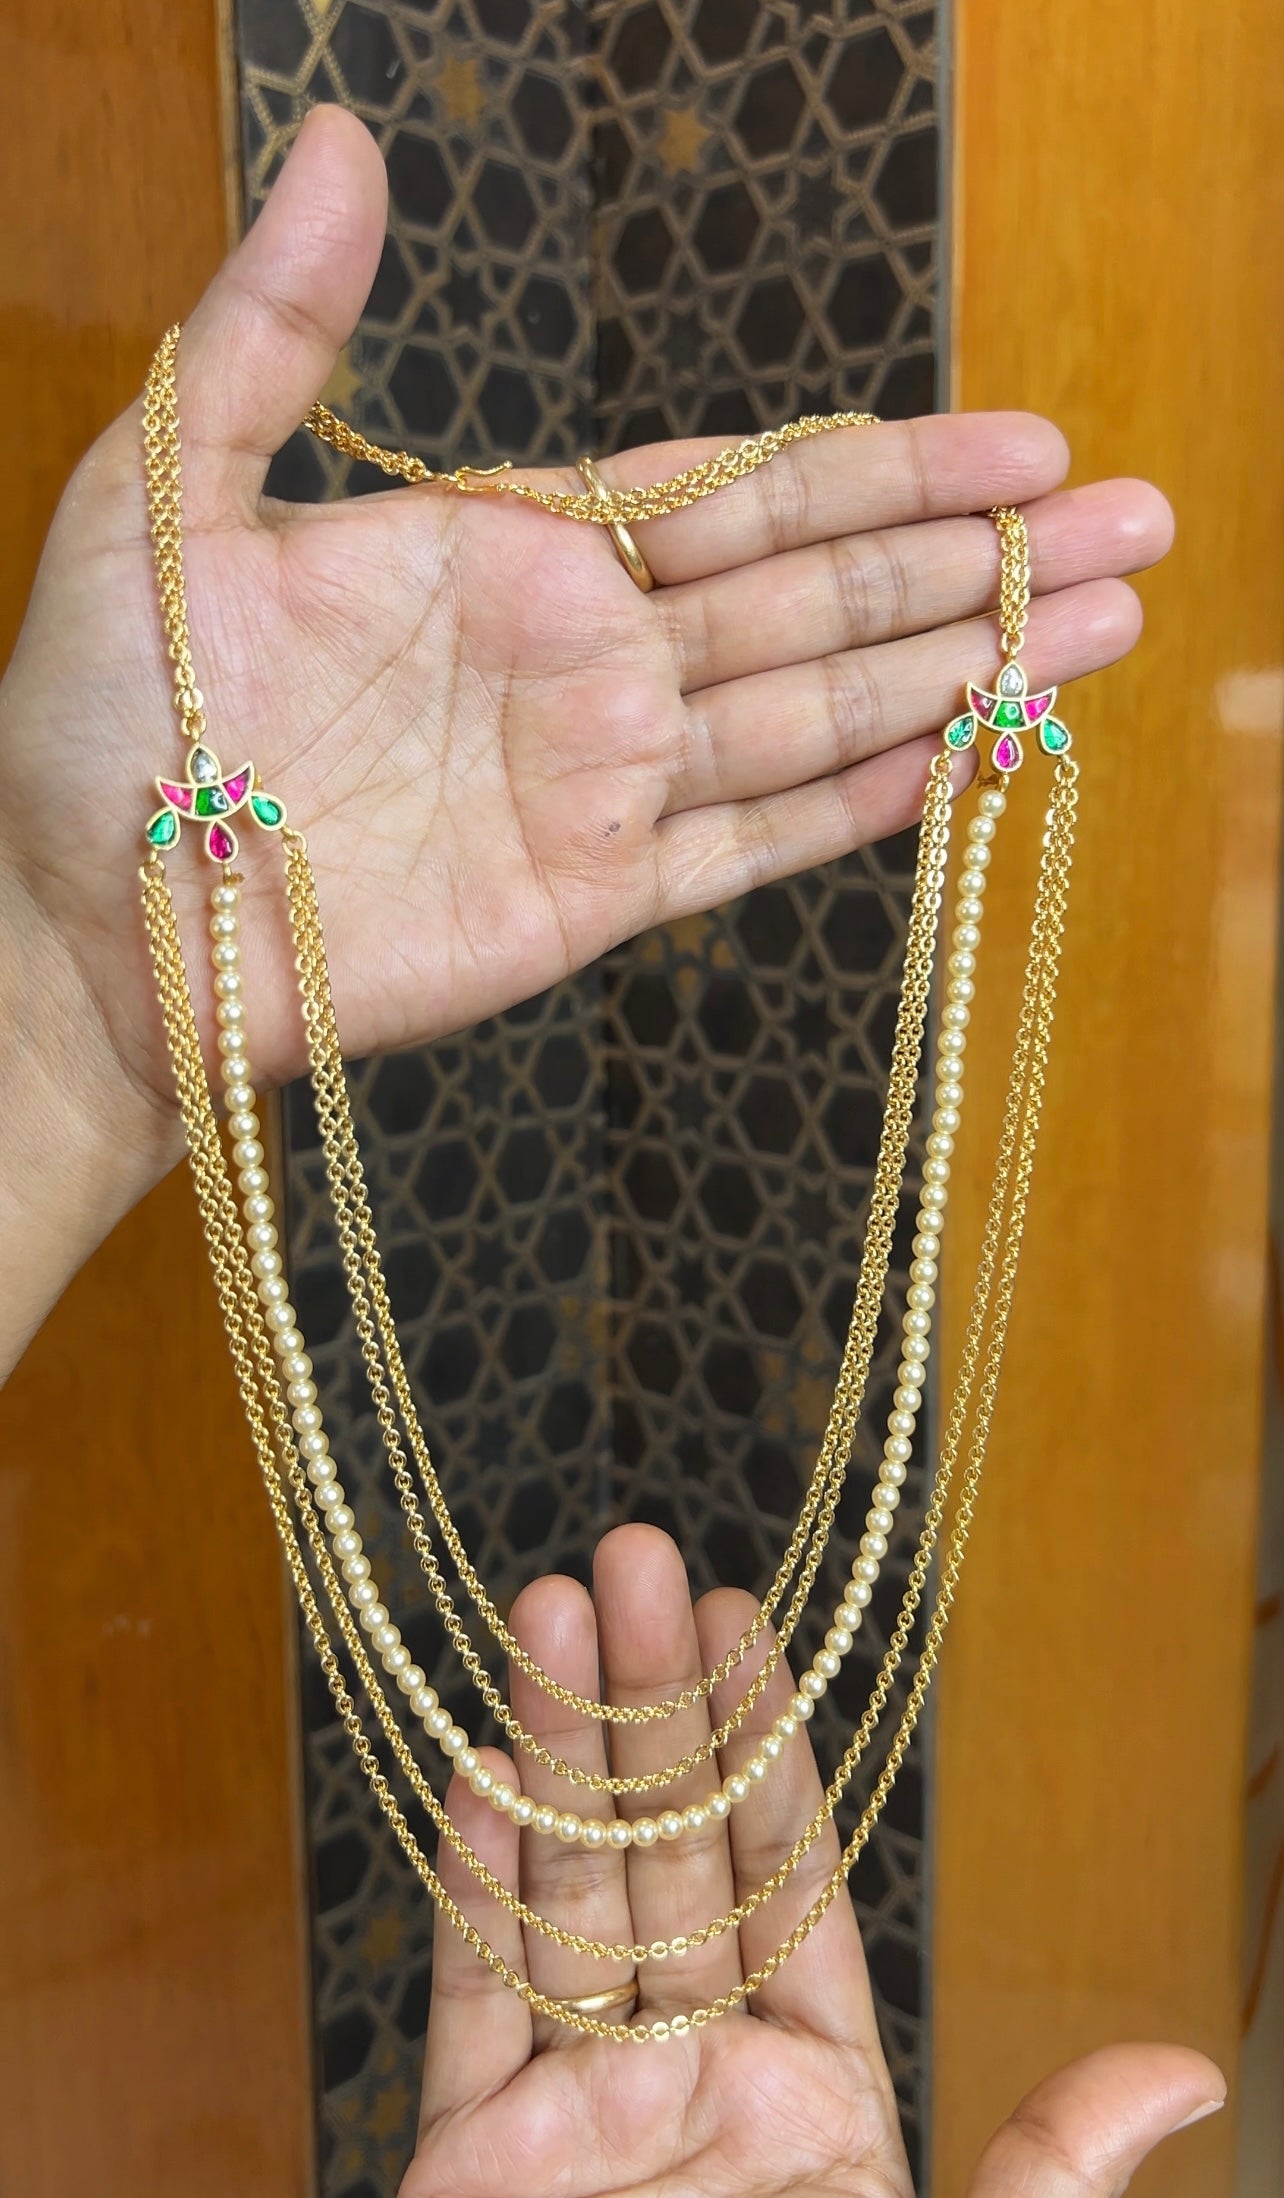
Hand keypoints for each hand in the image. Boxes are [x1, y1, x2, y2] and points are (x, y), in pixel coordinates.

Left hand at [0, 108, 1168, 1230]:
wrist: (85, 921)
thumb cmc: (105, 707)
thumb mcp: (168, 484)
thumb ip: (277, 328)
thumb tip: (350, 139)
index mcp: (508, 553)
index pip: (734, 492)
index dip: (880, 464)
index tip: (1015, 438)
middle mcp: (582, 664)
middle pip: (818, 594)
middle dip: (975, 557)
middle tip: (1136, 518)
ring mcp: (596, 786)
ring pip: (817, 712)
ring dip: (962, 670)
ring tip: (1106, 625)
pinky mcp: (587, 902)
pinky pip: (750, 845)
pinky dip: (861, 807)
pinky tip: (967, 758)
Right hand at [406, 1525, 1220, 2196]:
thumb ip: (1044, 2164)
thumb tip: (1186, 2069)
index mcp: (810, 2086)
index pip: (781, 1874)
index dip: (759, 1742)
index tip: (739, 1615)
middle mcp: (690, 2071)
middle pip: (665, 1850)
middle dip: (645, 1701)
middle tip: (628, 1556)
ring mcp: (579, 2107)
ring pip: (566, 1893)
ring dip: (551, 1748)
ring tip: (546, 1606)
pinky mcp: (477, 2163)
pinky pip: (474, 2005)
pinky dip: (468, 1889)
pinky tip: (477, 1770)